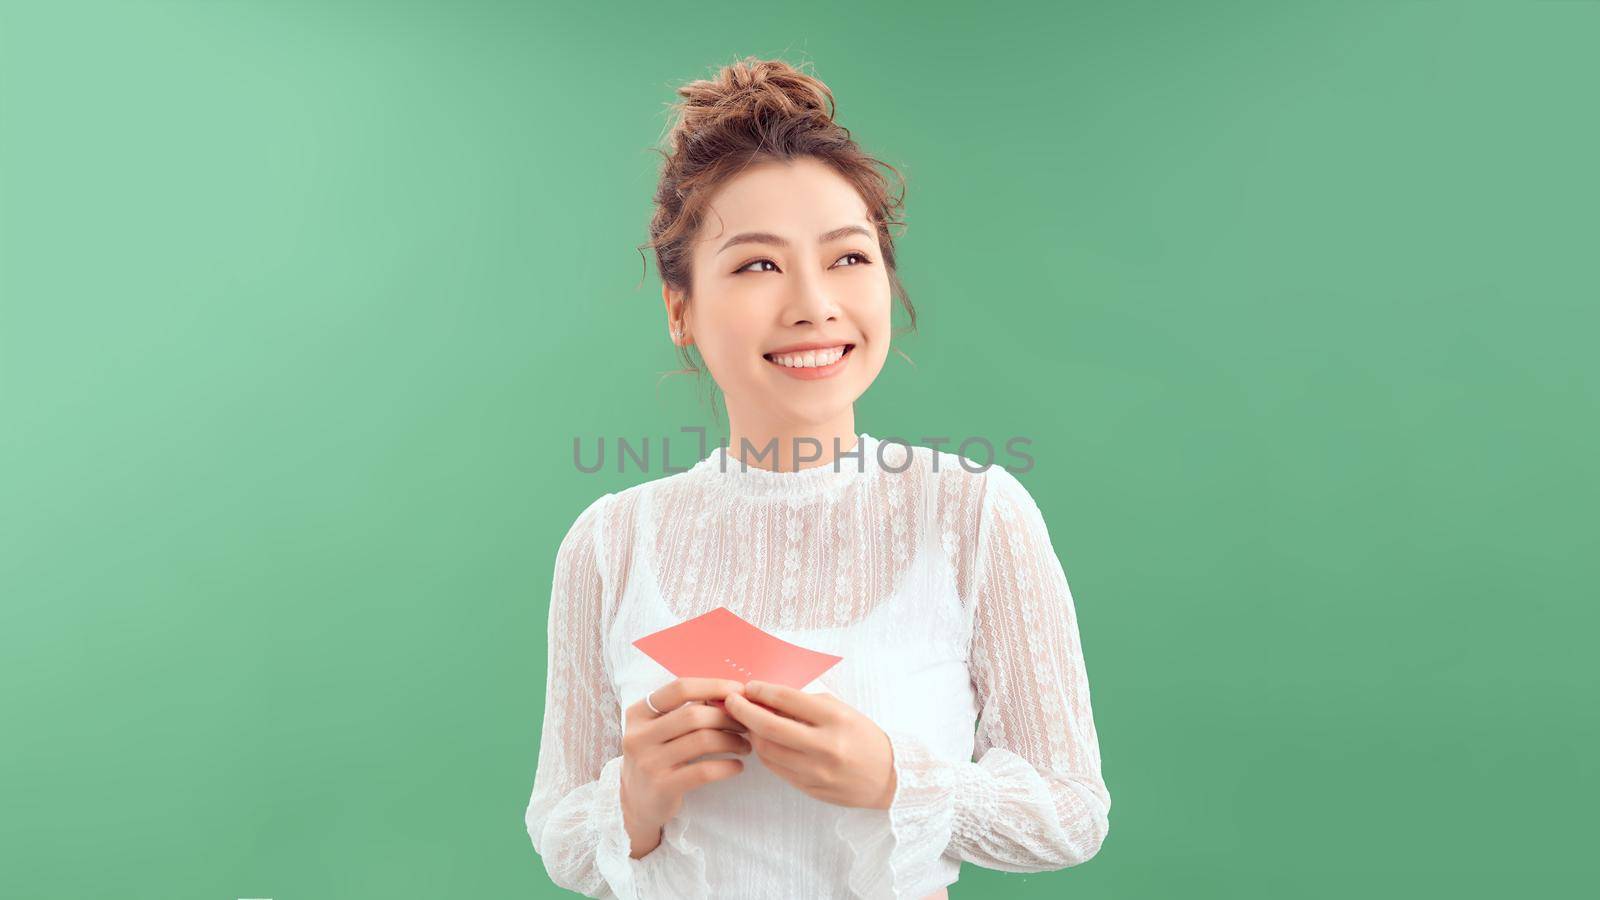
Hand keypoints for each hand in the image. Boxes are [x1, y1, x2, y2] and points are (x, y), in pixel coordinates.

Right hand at [620, 677, 749, 858]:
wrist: (637, 803)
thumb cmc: (658, 757)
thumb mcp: (660, 729)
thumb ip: (686, 710)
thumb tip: (729, 694)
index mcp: (639, 713)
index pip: (679, 689)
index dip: (714, 686)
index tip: (739, 692)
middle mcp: (638, 735)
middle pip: (694, 715)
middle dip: (727, 718)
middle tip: (745, 725)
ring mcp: (648, 762)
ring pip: (702, 741)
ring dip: (732, 741)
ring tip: (744, 746)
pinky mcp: (661, 787)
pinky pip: (703, 771)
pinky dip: (727, 766)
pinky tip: (737, 766)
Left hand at [723, 681, 895, 809]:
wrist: (887, 777)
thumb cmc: (863, 737)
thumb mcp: (841, 711)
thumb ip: (806, 705)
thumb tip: (767, 699)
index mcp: (835, 719)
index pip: (788, 700)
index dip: (763, 691)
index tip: (749, 686)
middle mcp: (825, 746)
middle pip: (770, 727)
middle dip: (744, 711)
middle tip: (731, 701)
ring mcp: (816, 771)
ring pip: (767, 751)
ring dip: (752, 733)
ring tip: (747, 722)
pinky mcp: (809, 788)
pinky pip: (776, 768)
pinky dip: (765, 752)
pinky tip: (763, 741)